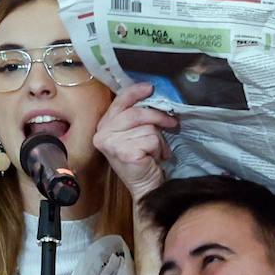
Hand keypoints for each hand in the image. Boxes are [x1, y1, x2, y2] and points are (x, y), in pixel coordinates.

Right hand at [93, 83, 178, 201]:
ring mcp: (112, 144)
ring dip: (158, 139)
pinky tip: (153, 158)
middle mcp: (102, 134)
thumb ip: (136, 116)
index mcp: (103, 126)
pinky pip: (151, 139)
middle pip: (136, 113)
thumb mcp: (135, 133)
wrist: (144, 186)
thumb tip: (152, 95)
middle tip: (172, 123)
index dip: (135, 93)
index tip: (150, 88)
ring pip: (147, 128)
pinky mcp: (125, 153)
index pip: (119, 102)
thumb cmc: (142, 159)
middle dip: (157, 117)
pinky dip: (159, 148)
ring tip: (155, 151)